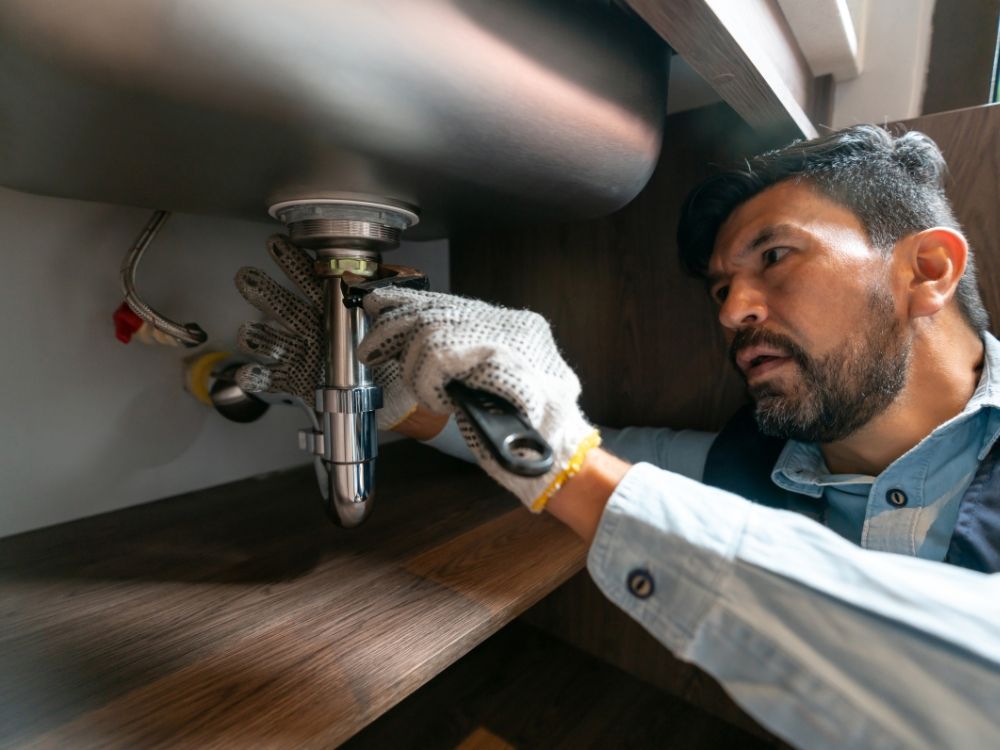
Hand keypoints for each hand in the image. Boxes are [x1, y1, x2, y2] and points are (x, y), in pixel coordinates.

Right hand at [234, 235, 419, 430]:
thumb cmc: (393, 360)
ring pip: (273, 341)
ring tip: (247, 333)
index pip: (313, 281)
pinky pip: (272, 379)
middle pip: (285, 307)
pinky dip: (258, 377)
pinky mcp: (296, 382)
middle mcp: (315, 329)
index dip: (294, 263)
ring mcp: (303, 355)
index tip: (277, 244)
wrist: (391, 401)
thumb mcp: (400, 324)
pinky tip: (249, 373)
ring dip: (258, 335)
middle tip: (246, 278)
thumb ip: (393, 301)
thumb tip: (383, 280)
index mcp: (337, 311)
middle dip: (265, 292)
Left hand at [358, 287, 600, 510]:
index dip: (408, 304)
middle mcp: (515, 324)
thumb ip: (464, 361)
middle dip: (394, 329)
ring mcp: (510, 336)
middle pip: (436, 309)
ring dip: (418, 372)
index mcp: (517, 328)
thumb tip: (411, 343)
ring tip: (433, 397)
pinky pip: (438, 356)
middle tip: (371, 349)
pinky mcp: (498, 355)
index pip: (451, 302)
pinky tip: (443, 401)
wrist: (557, 461)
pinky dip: (429, 383)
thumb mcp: (489, 387)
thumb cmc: (522, 434)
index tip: (378, 306)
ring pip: (431, 332)